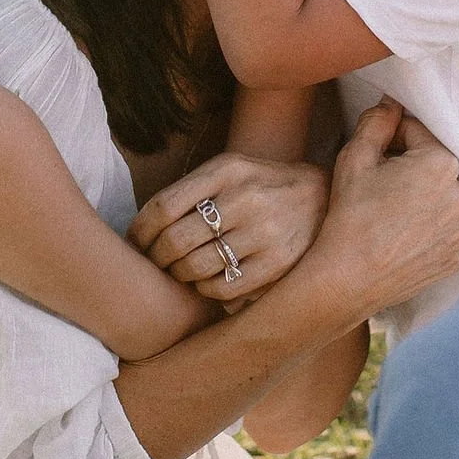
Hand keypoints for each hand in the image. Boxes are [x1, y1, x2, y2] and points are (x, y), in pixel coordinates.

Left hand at [130, 154, 327, 305]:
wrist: (323, 197)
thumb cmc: (261, 185)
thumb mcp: (230, 170)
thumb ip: (191, 190)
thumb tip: (142, 228)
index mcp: (226, 170)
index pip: (163, 206)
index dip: (140, 231)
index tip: (134, 243)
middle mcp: (244, 198)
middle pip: (175, 241)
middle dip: (156, 258)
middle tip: (155, 263)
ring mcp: (263, 232)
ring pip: (195, 269)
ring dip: (179, 275)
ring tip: (181, 271)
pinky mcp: (277, 263)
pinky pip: (222, 288)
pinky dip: (206, 289)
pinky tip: (207, 280)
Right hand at [311, 101, 458, 321]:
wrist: (348, 279)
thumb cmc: (350, 216)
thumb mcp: (355, 158)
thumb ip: (377, 122)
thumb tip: (391, 103)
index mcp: (442, 163)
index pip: (417, 133)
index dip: (391, 140)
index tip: (374, 157)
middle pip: (434, 166)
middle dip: (410, 168)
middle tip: (380, 187)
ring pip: (441, 198)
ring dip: (423, 198)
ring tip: (391, 214)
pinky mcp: (457, 256)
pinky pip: (445, 229)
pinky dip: (428, 228)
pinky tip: (402, 235)